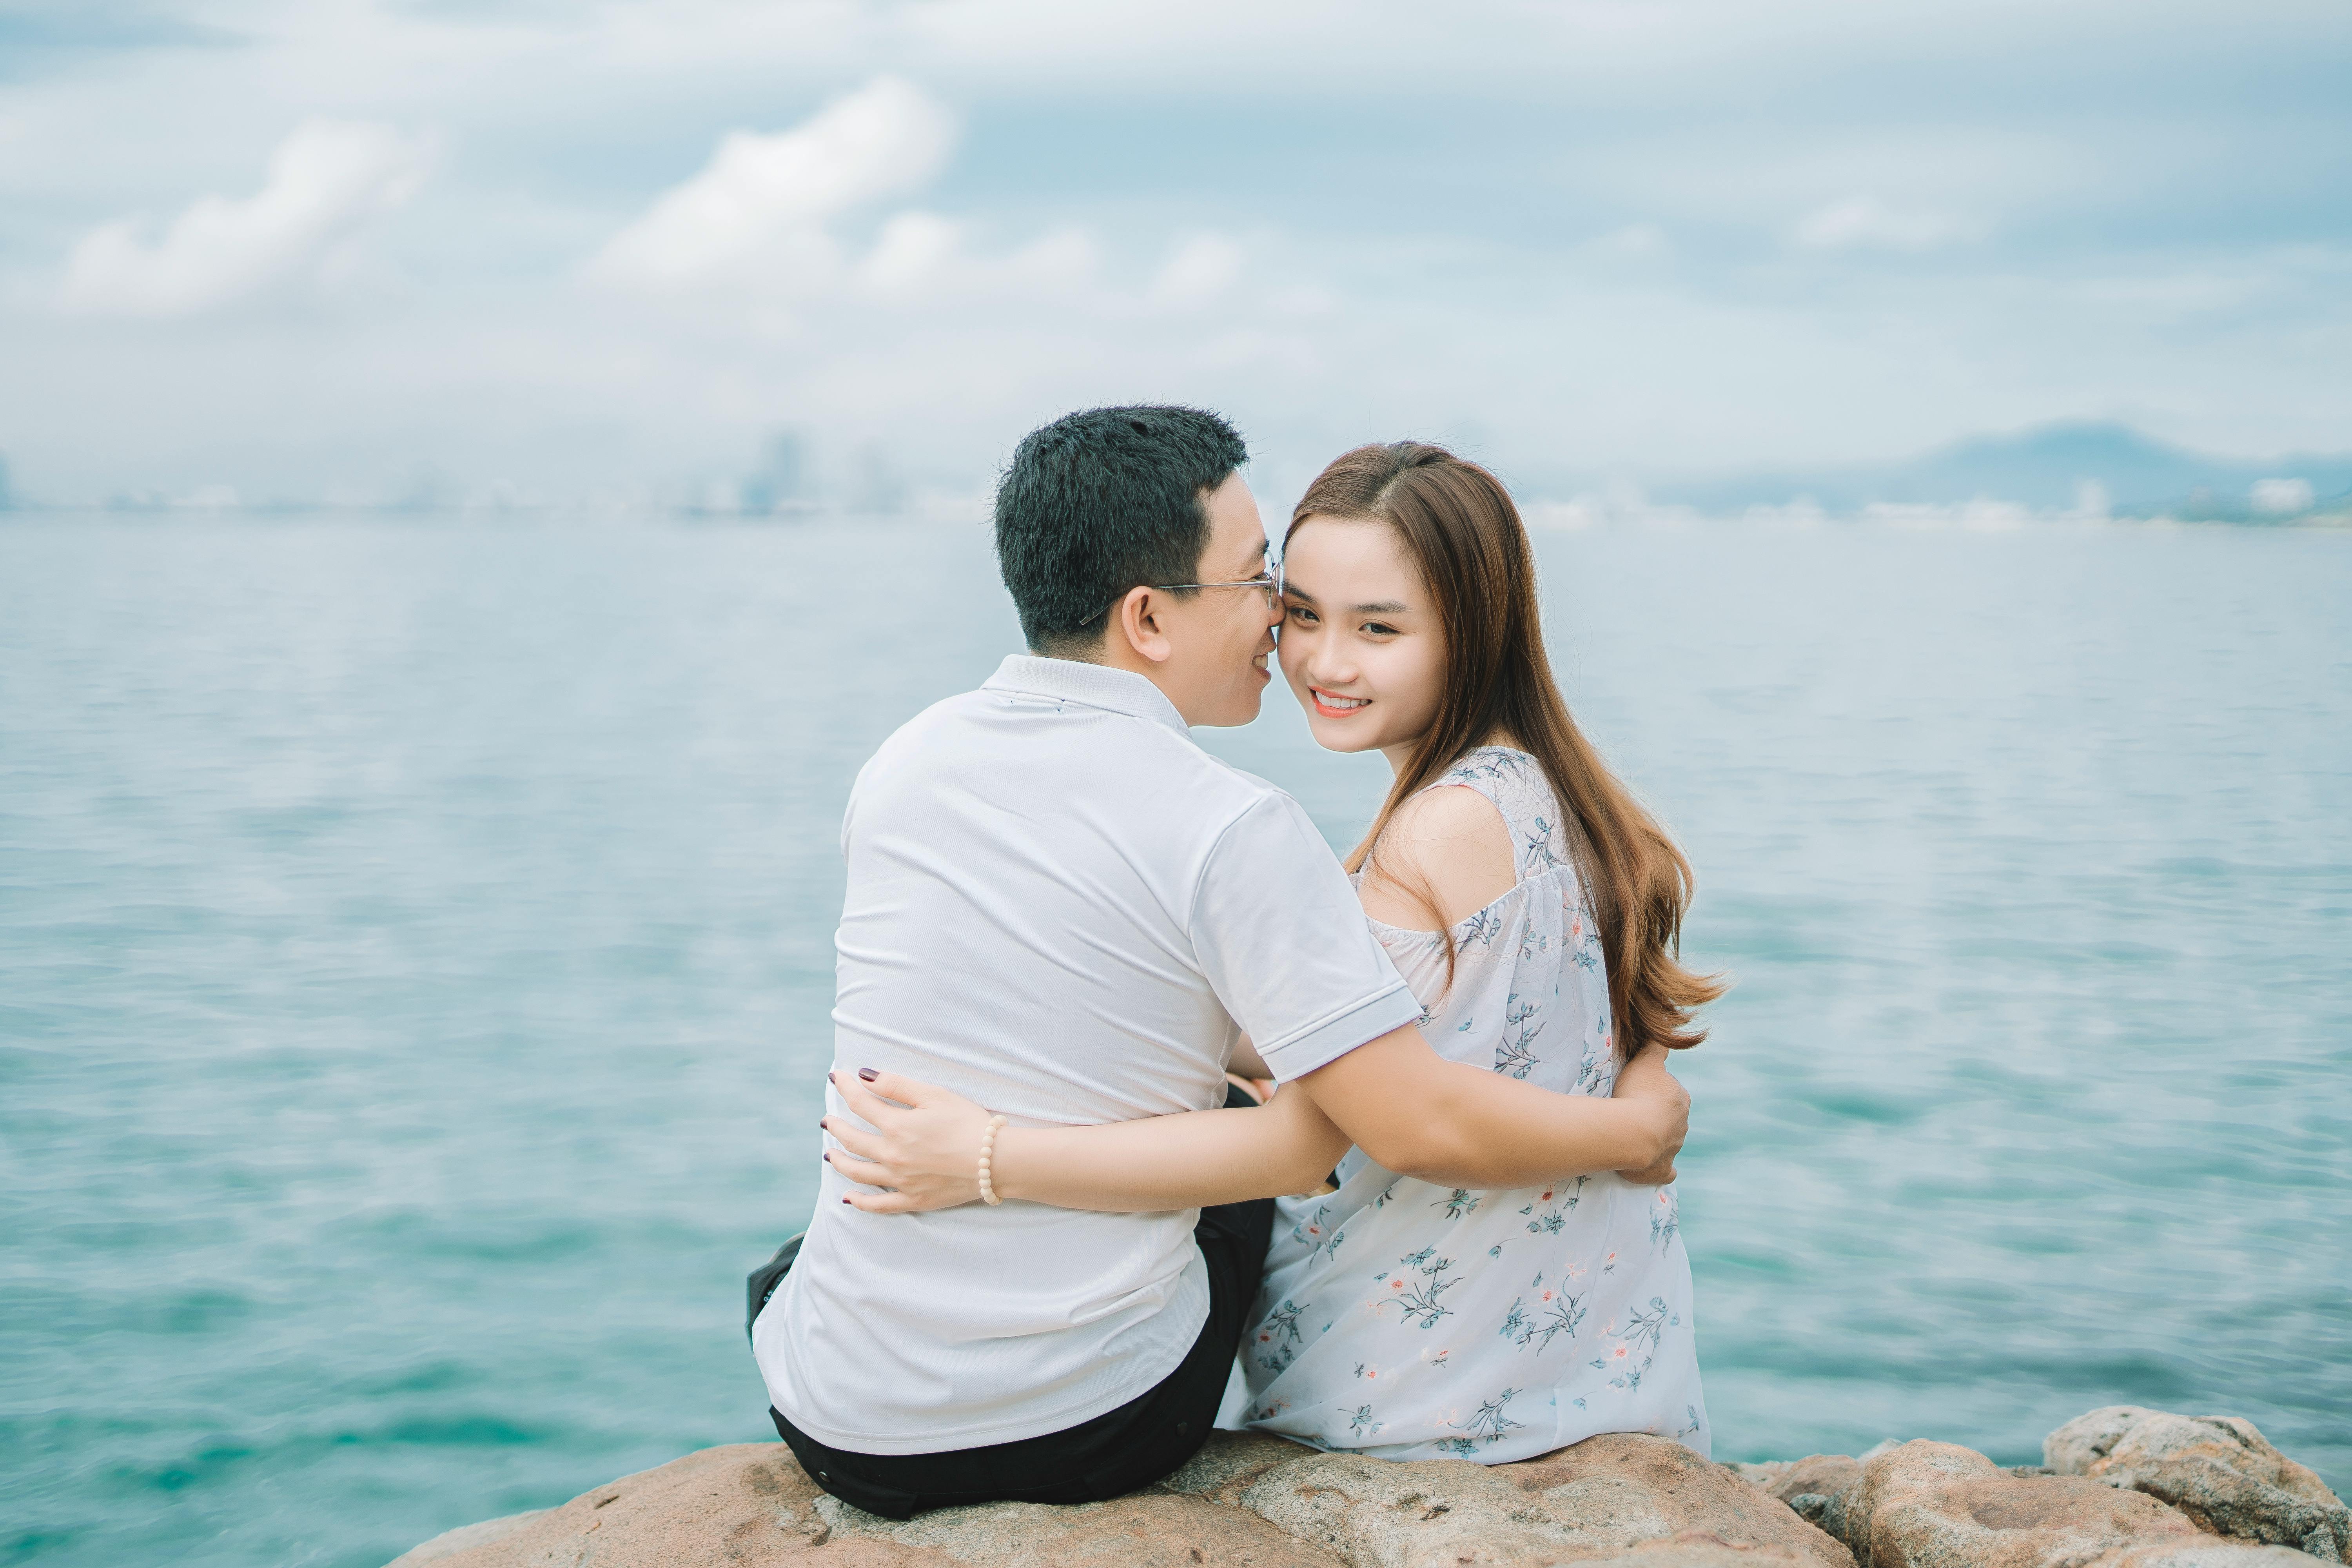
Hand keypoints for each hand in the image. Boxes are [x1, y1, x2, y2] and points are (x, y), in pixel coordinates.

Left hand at [822, 1068, 996, 1213]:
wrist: (995, 1161)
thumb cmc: (968, 1122)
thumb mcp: (934, 1095)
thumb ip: (896, 1085)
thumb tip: (864, 1076)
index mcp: (896, 1126)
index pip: (860, 1103)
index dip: (845, 1087)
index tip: (836, 1077)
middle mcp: (892, 1155)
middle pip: (853, 1141)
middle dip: (836, 1128)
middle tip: (828, 1121)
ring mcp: (901, 1181)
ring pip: (859, 1173)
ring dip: (840, 1162)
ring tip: (830, 1155)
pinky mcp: (914, 1199)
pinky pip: (880, 1205)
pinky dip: (860, 1203)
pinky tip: (848, 1198)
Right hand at [1610, 1044, 1687, 1184]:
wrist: (1632, 1132)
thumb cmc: (1637, 1094)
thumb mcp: (1647, 1061)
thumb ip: (1657, 1047)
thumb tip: (1663, 1033)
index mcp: (1680, 1099)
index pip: (1670, 1093)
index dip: (1654, 1092)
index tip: (1637, 1092)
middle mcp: (1681, 1124)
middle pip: (1670, 1118)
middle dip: (1655, 1117)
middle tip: (1630, 1114)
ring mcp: (1674, 1148)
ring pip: (1668, 1142)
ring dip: (1654, 1140)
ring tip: (1631, 1137)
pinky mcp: (1663, 1169)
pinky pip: (1667, 1171)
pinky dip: (1663, 1170)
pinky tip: (1655, 1168)